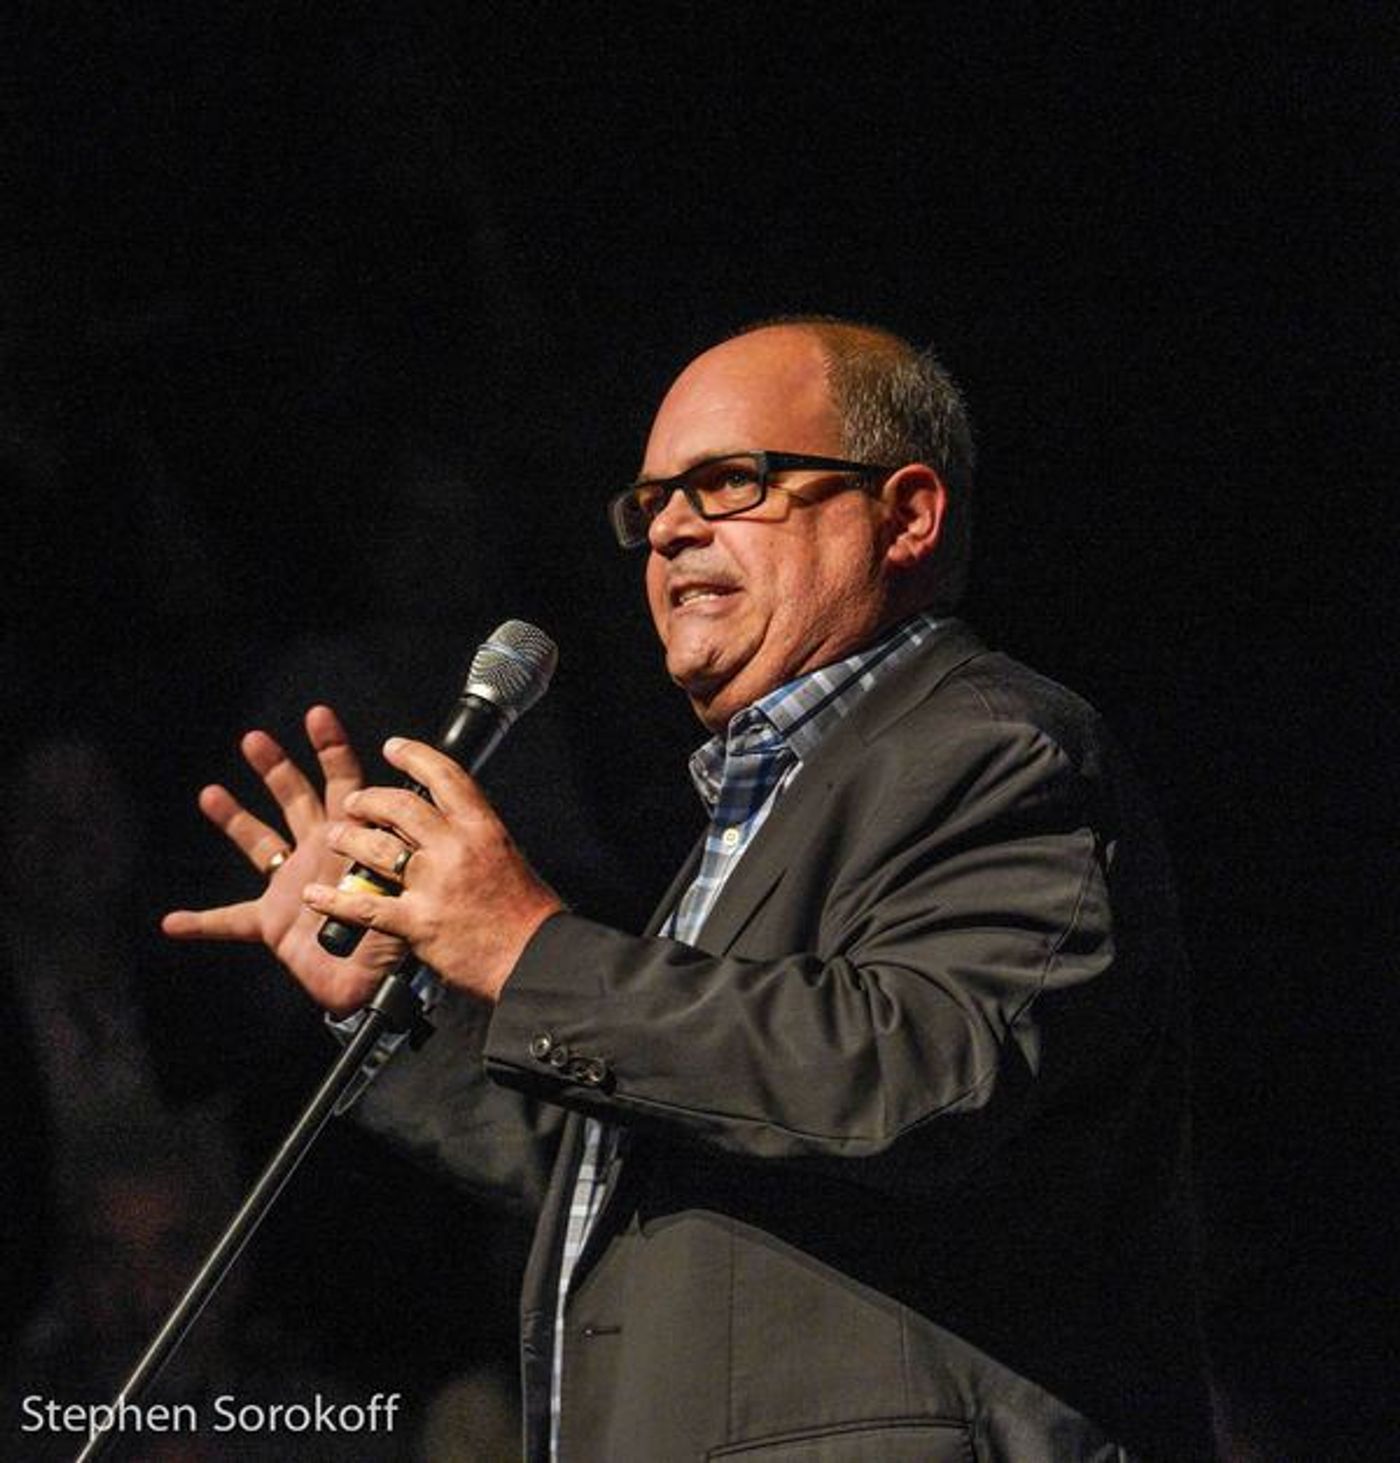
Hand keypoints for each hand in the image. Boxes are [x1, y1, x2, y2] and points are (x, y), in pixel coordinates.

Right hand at [162, 705, 407, 1015]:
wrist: (377, 985)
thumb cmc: (400, 937)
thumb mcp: (405, 888)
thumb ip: (394, 858)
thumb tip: (396, 831)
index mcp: (354, 839)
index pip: (345, 784)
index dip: (333, 750)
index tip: (318, 715)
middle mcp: (320, 852)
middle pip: (295, 799)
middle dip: (276, 768)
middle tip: (254, 738)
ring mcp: (293, 884)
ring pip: (259, 843)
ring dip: (235, 818)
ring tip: (210, 792)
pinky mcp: (273, 922)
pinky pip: (230, 921)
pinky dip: (202, 922)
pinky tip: (172, 922)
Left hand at [301, 736, 563, 1002]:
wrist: (535, 958)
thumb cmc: (527, 914)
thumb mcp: (508, 856)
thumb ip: (474, 838)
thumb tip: (444, 825)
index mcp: (482, 828)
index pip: (444, 776)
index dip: (413, 755)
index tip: (394, 747)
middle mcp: (455, 848)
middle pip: (398, 806)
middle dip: (368, 801)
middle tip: (356, 803)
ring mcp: (433, 884)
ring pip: (375, 848)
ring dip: (348, 839)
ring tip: (337, 837)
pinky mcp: (416, 922)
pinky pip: (363, 906)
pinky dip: (333, 900)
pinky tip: (316, 894)